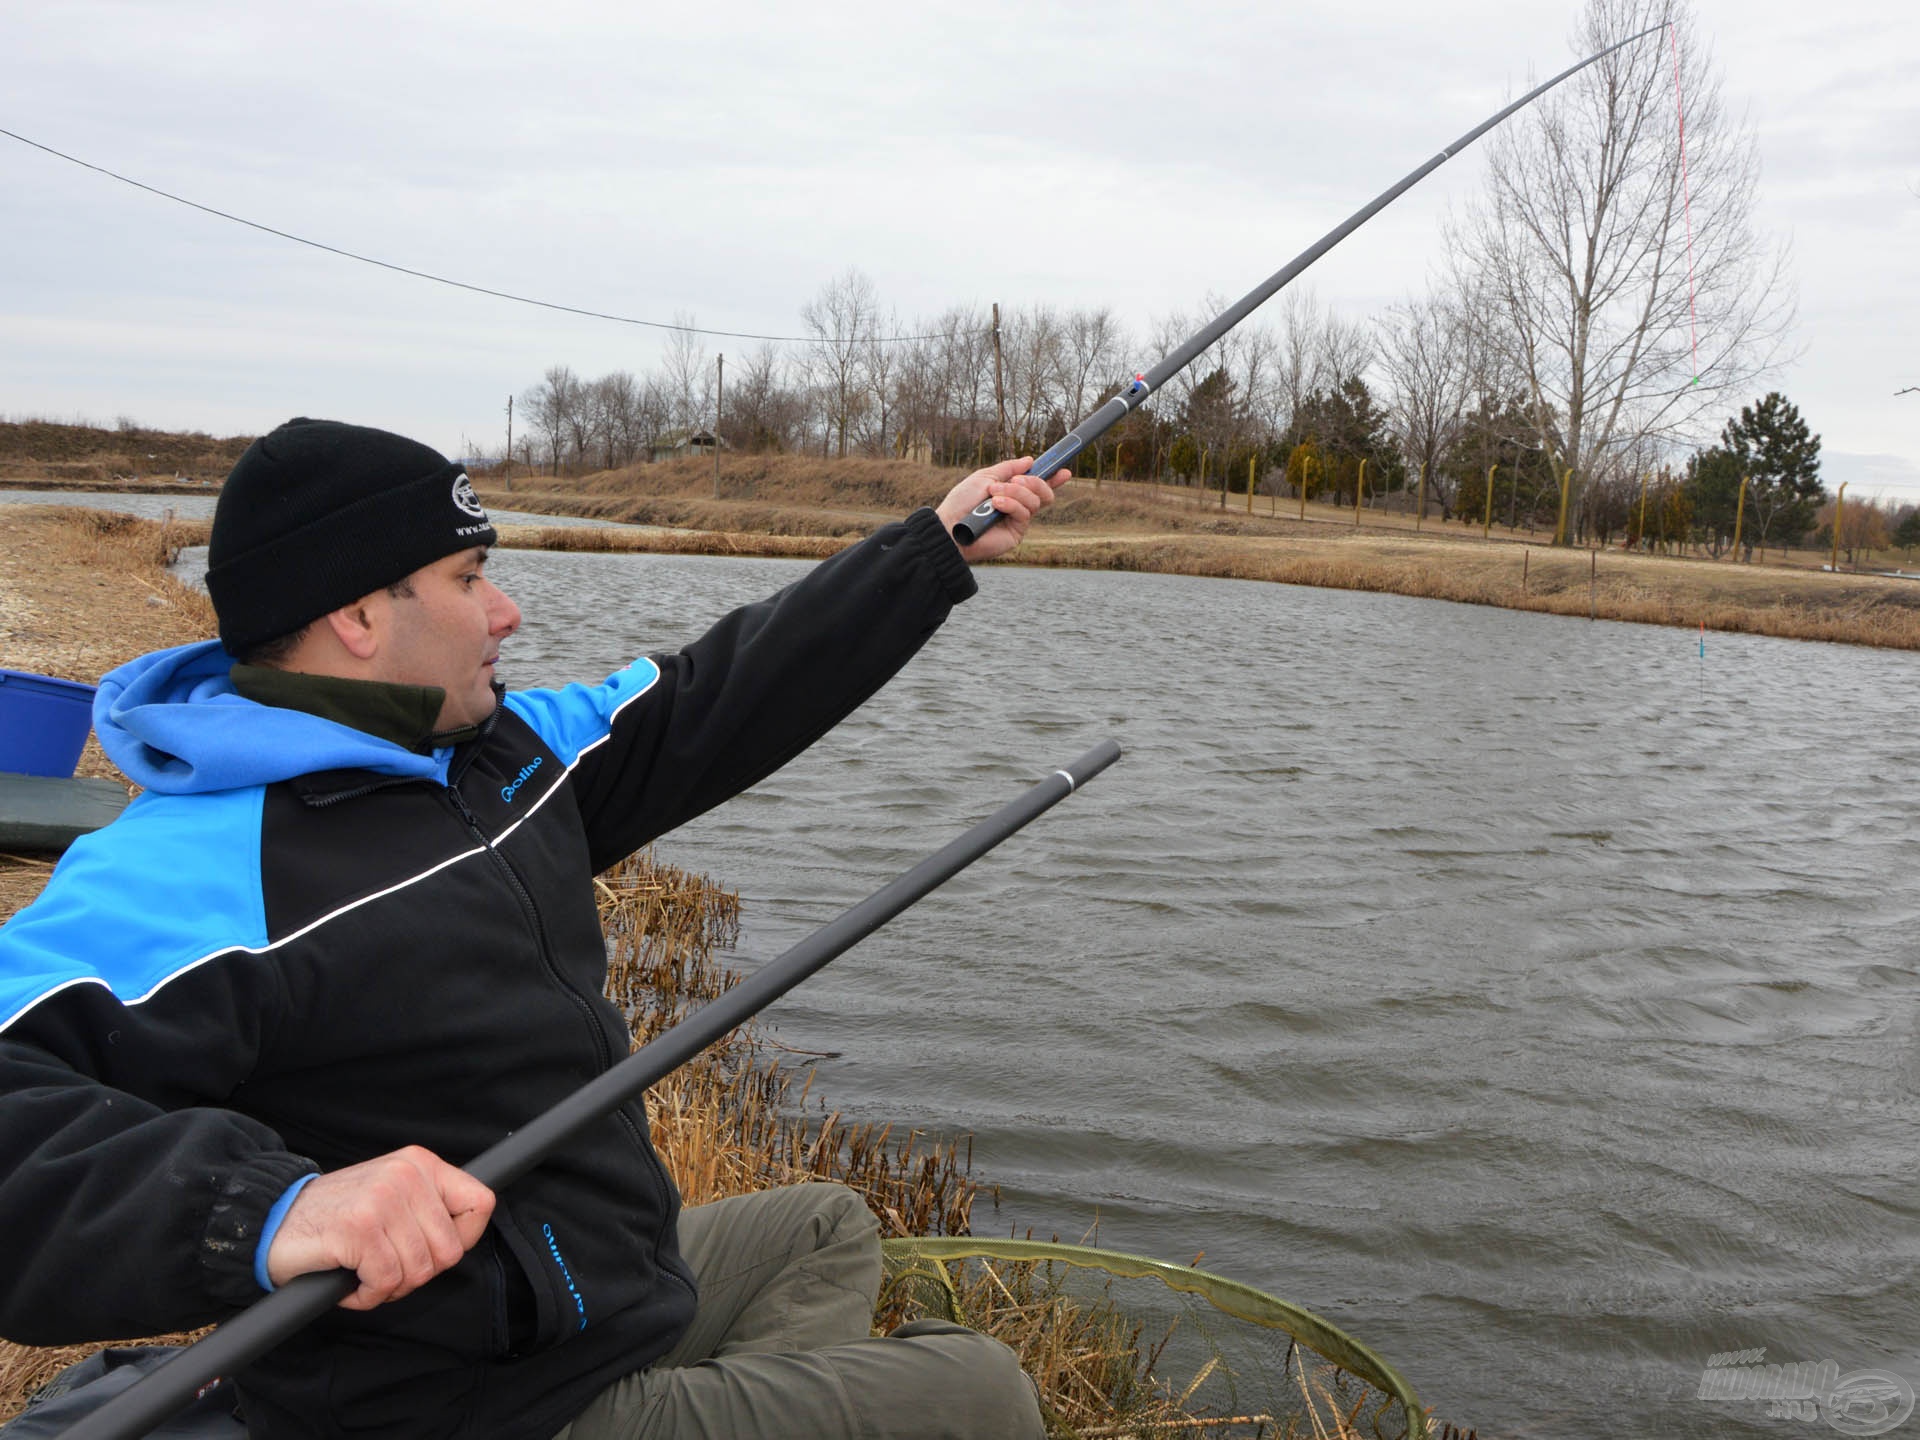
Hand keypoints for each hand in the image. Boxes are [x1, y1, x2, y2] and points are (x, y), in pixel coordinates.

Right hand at [265, 1145, 494, 1310]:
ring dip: (390, 1287)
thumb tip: (466, 1235)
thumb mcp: (394, 1197)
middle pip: (450, 1250)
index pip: (480, 1203)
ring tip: (364, 1272)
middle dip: (419, 1272)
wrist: (272, 1222)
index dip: (462, 1240)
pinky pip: (386, 1282)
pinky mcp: (359, 1228)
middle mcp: (406, 1175)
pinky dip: (367, 1296)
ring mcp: (383, 1199)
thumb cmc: (337, 1218)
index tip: (431, 1249)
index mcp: (420, 1163)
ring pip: (420, 1270)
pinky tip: (351, 1283)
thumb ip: (430, 1209)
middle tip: (385, 1267)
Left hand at [935, 457, 1068, 562]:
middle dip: (1035, 482)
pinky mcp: (1016, 534)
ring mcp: (1018, 522)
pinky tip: (996, 504)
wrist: (951, 525)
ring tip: (994, 494)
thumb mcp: (986, 476)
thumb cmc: (962, 502)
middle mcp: (1018, 508)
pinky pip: (1024, 513)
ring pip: (1035, 502)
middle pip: (1044, 494)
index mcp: (1012, 494)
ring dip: (1015, 492)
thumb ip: (1008, 468)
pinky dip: (1010, 504)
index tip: (1064, 471)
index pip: (1038, 487)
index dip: (1053, 479)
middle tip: (1017, 480)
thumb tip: (1030, 460)